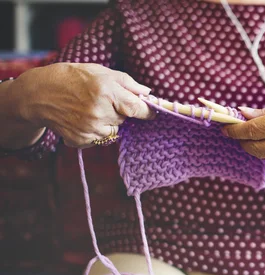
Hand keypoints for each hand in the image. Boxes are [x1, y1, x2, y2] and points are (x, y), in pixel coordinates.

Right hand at [12, 63, 153, 147]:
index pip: (138, 109)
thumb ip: (127, 82)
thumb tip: (148, 93)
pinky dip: (95, 132)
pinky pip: (100, 140)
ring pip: (114, 131)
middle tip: (102, 101)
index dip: (147, 112)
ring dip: (108, 123)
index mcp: (107, 91)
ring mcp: (90, 128)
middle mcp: (99, 112)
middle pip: (125, 119)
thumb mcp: (100, 71)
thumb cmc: (72, 78)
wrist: (39, 94)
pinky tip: (82, 119)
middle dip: (118, 112)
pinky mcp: (81, 140)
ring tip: (90, 110)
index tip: (152, 113)